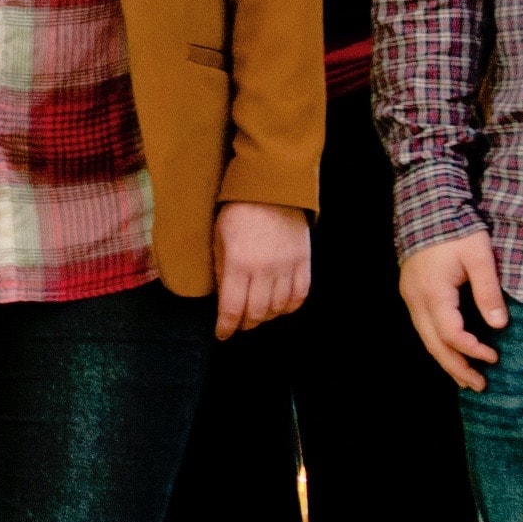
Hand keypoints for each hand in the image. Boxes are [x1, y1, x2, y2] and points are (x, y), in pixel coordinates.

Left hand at [212, 202, 310, 340]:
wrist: (271, 187)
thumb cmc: (238, 211)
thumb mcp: (218, 239)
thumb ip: (222, 271)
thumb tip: (223, 298)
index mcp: (238, 265)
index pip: (232, 310)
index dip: (226, 327)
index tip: (222, 334)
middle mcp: (264, 270)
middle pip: (256, 314)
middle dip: (245, 324)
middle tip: (238, 323)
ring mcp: (287, 267)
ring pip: (278, 308)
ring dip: (266, 317)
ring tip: (257, 315)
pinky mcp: (303, 262)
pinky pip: (299, 295)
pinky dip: (289, 307)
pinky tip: (279, 306)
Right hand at [399, 232, 504, 387]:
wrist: (427, 204)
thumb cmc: (456, 228)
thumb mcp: (479, 256)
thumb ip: (488, 291)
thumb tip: (500, 325)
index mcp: (433, 293)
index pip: (452, 335)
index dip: (473, 350)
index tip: (495, 357)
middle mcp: (416, 300)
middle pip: (434, 345)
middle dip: (456, 368)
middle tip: (479, 386)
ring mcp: (410, 296)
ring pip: (426, 338)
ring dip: (446, 360)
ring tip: (466, 378)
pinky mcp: (412, 292)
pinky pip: (424, 327)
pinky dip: (439, 344)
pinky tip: (451, 351)